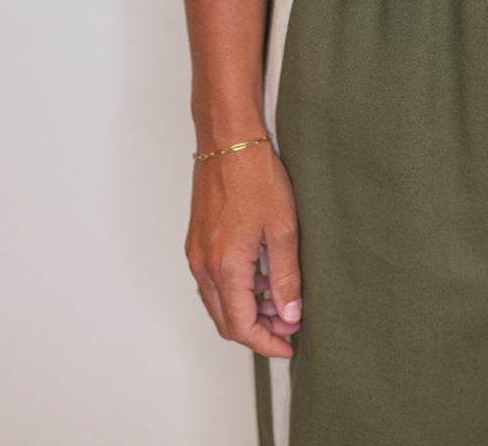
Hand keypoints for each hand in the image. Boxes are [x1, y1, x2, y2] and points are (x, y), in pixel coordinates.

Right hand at [185, 142, 302, 358]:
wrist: (228, 141)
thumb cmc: (256, 176)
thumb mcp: (283, 228)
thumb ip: (286, 276)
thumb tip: (291, 313)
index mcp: (225, 267)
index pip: (241, 327)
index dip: (266, 343)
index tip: (288, 345)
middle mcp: (204, 266)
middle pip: (226, 321)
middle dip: (258, 330)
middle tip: (290, 326)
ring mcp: (196, 254)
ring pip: (219, 303)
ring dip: (247, 310)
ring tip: (282, 301)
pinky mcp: (197, 242)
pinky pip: (213, 282)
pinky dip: (236, 290)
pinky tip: (262, 277)